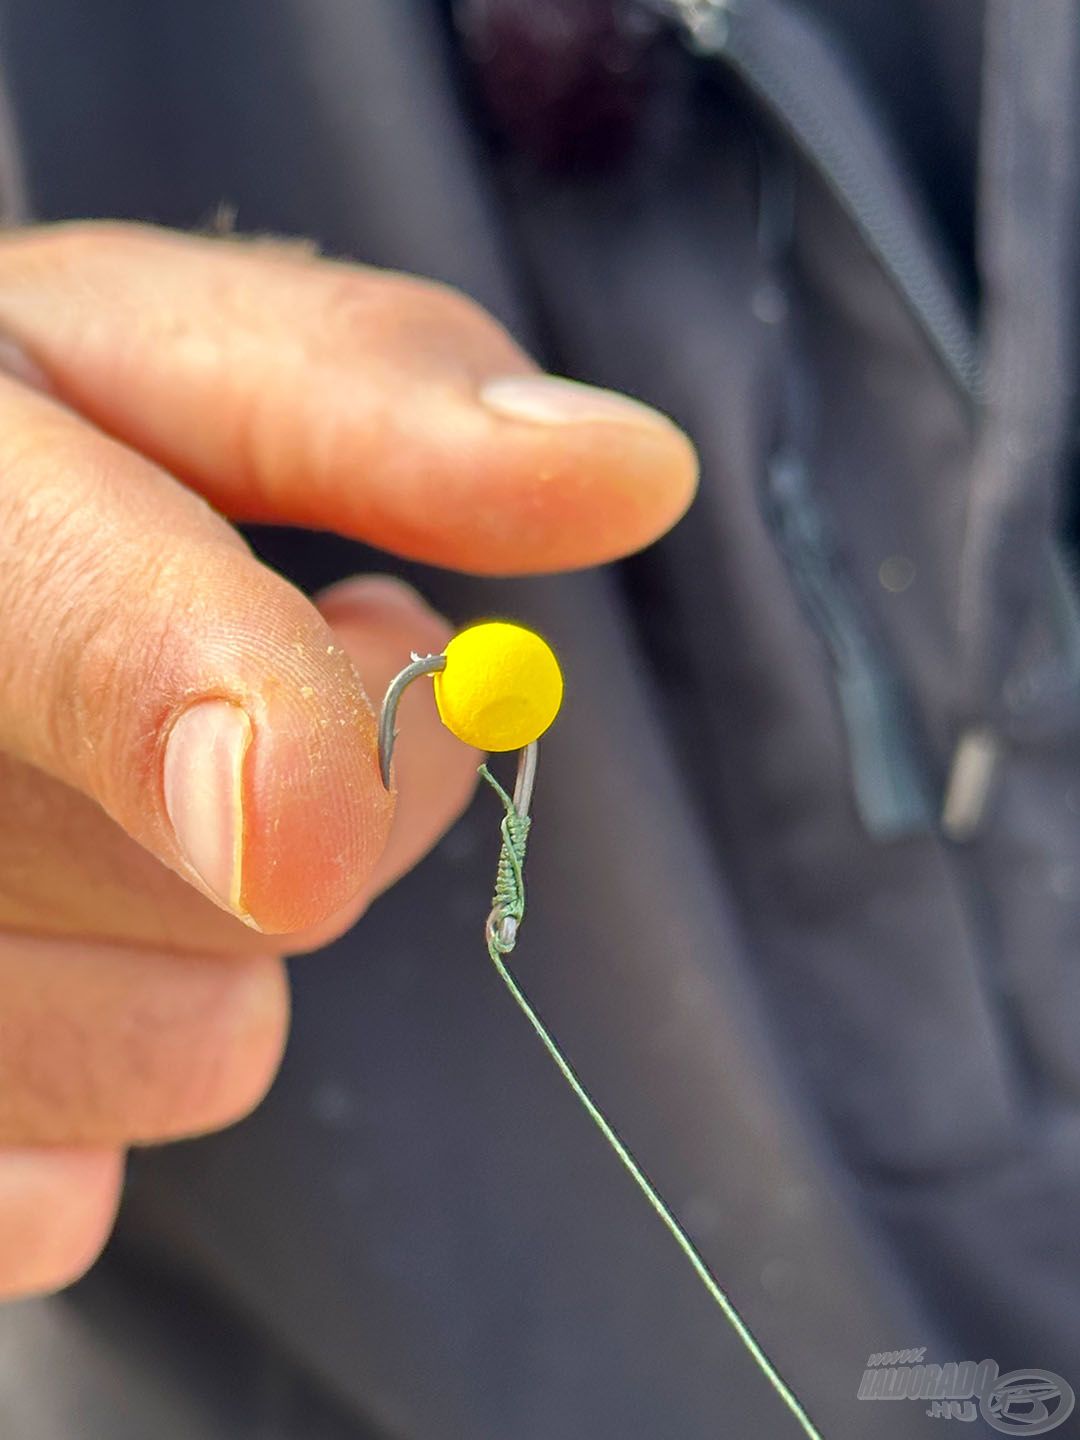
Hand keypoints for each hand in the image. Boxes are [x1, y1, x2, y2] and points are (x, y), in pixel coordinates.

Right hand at [0, 222, 697, 1296]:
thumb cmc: (32, 448)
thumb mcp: (172, 366)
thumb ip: (383, 400)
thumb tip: (636, 469)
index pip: (73, 632)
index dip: (223, 718)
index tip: (315, 821)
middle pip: (228, 893)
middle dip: (342, 792)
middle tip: (290, 682)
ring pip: (176, 1052)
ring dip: (235, 935)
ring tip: (152, 805)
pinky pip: (54, 1192)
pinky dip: (113, 1078)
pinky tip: (62, 950)